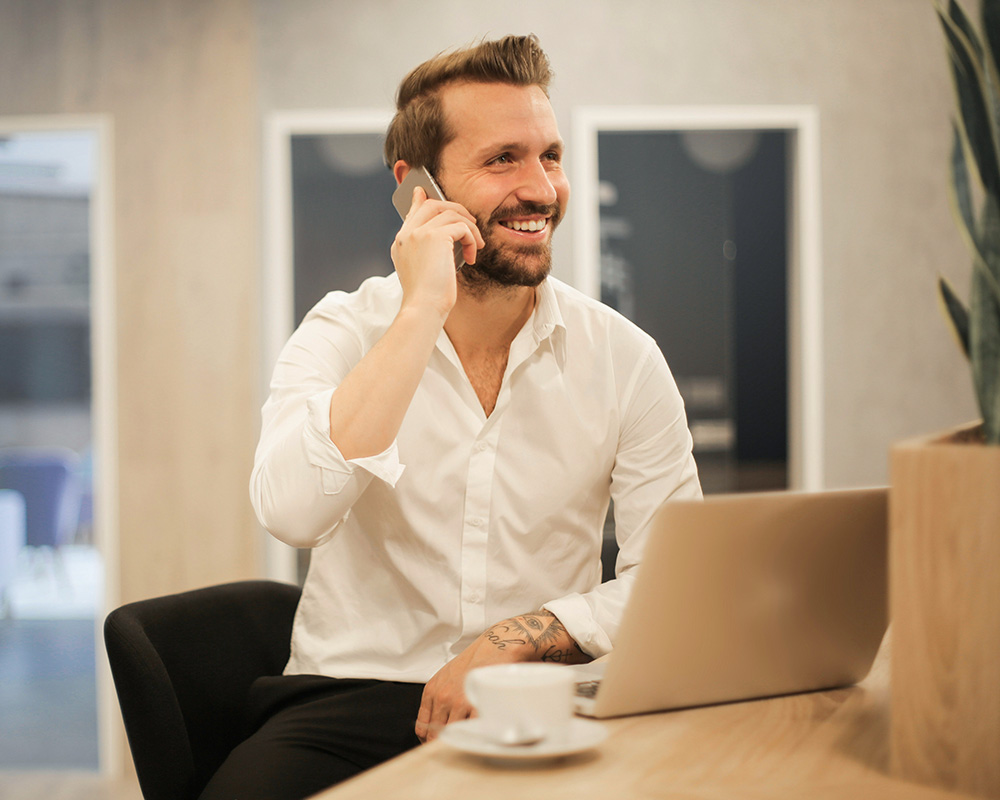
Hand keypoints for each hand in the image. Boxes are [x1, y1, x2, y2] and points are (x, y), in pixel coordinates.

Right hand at [391, 186, 483, 319]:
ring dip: (469, 228)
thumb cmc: (427, 297)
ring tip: (475, 246)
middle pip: (432, 205)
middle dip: (455, 210)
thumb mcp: (424, 270)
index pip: (412, 212)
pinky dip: (471, 238)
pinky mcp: (434, 236)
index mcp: (401, 243)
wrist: (423, 308)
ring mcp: (418, 233)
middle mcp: (406, 234)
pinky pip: (461, 226)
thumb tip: (446, 238)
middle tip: (470, 223)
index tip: (423, 192)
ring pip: (450, 213)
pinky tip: (471, 255)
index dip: (420, 200)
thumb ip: (429, 250)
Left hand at [415, 611, 589, 742]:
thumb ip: (439, 699)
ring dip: (462, 738)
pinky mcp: (477, 703)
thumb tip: (437, 724)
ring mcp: (459, 702)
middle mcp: (442, 697)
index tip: (438, 743)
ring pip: (454, 734)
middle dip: (445, 742)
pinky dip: (474, 734)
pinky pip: (471, 730)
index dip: (430, 740)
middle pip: (437, 734)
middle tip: (457, 743)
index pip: (423, 727)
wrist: (496, 646)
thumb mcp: (446, 676)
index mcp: (432, 690)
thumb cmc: (475, 660)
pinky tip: (479, 733)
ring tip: (470, 738)